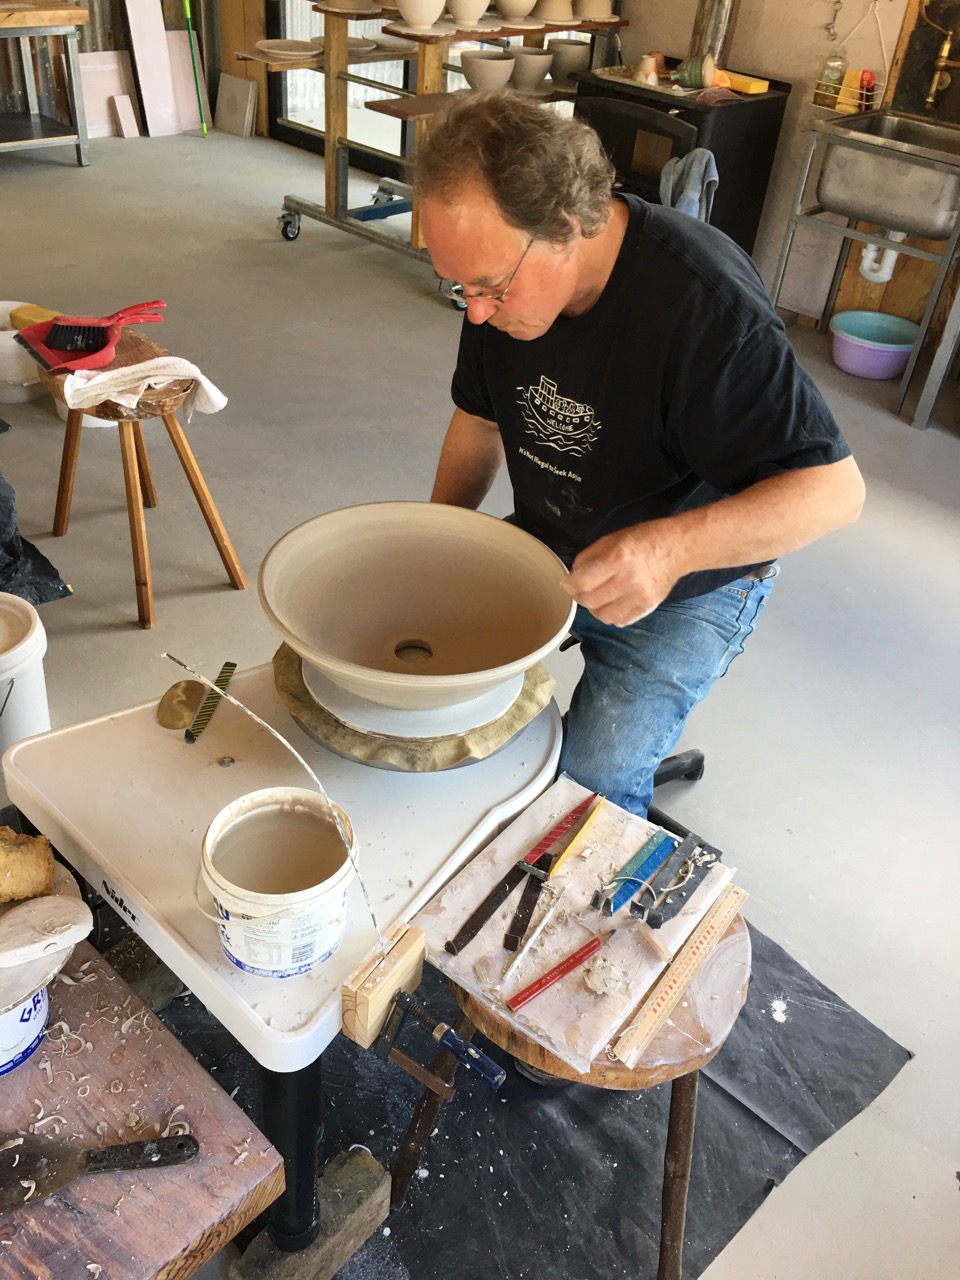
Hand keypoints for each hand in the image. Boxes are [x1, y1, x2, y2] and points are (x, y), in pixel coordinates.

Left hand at [562, 523, 682, 625]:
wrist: (678, 548)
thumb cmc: (643, 539)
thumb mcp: (611, 539)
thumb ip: (588, 558)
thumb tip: (573, 577)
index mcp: (618, 558)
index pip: (583, 582)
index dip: (569, 585)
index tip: (567, 583)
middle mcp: (629, 580)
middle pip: (590, 601)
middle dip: (579, 596)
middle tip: (580, 590)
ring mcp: (640, 597)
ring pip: (603, 616)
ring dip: (594, 608)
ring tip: (596, 597)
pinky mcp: (648, 607)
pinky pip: (620, 621)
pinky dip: (610, 615)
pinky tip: (610, 604)